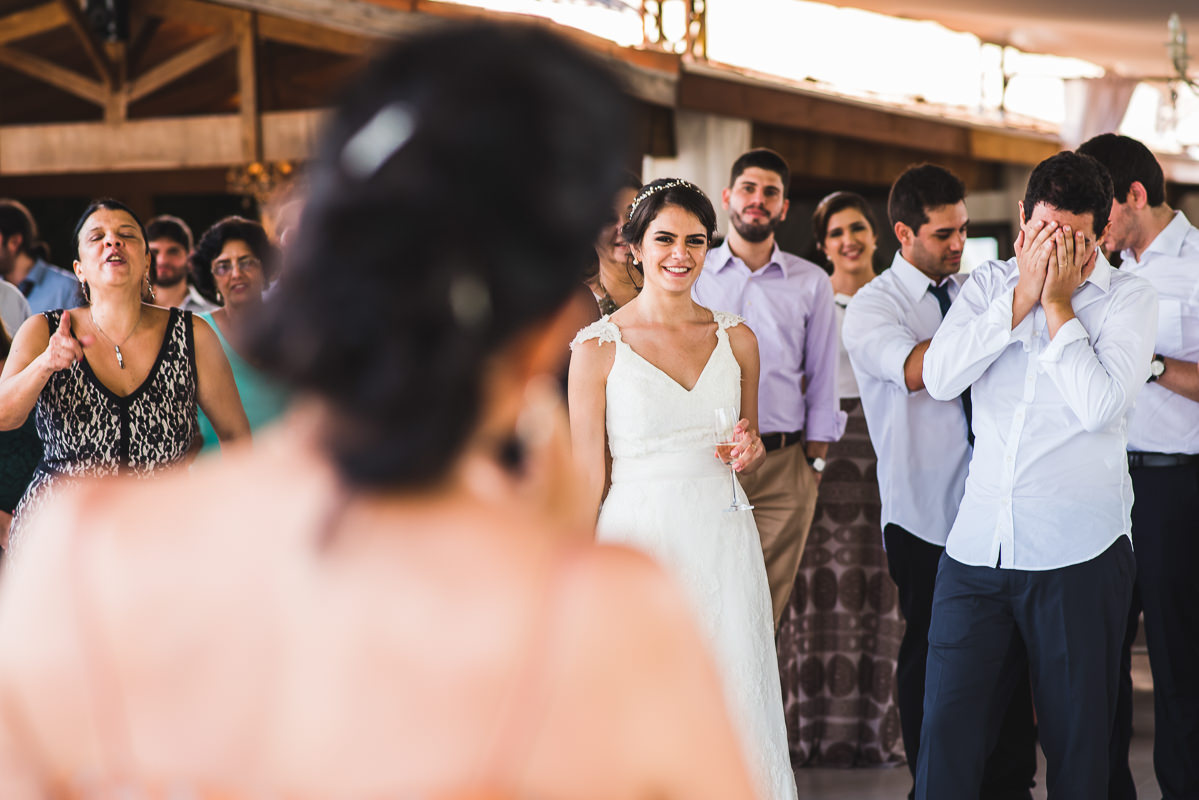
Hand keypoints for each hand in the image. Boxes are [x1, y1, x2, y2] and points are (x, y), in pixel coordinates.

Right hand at [37, 311, 87, 373]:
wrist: (46, 362)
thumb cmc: (62, 351)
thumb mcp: (70, 344)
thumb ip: (82, 341)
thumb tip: (93, 338)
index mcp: (59, 335)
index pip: (63, 327)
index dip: (65, 320)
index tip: (66, 313)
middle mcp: (55, 340)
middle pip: (74, 345)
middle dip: (78, 352)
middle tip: (78, 355)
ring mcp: (52, 349)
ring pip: (71, 355)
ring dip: (72, 359)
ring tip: (66, 358)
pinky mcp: (51, 359)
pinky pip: (66, 363)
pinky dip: (67, 364)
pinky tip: (61, 362)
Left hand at [728, 419, 763, 473]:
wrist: (754, 446)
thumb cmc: (740, 441)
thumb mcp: (733, 441)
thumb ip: (724, 446)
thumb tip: (716, 455)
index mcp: (744, 428)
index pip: (745, 422)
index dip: (741, 425)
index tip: (736, 430)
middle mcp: (752, 434)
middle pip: (748, 438)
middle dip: (741, 446)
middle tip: (733, 454)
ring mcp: (757, 443)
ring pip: (752, 450)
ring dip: (743, 459)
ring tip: (735, 466)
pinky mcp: (760, 451)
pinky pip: (754, 457)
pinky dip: (746, 463)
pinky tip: (740, 468)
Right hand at [1014, 201, 1055, 315]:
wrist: (1026, 292)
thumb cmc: (1027, 275)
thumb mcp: (1021, 259)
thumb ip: (1020, 245)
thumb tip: (1021, 232)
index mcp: (1025, 253)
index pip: (1029, 237)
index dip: (1035, 228)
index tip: (1042, 220)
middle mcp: (1027, 256)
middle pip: (1036, 240)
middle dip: (1046, 230)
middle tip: (1055, 222)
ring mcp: (1032, 263)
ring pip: (1040, 247)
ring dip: (1049, 237)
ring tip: (1057, 229)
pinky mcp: (1037, 271)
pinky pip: (1042, 258)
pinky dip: (1047, 250)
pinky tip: (1053, 243)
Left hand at [1041, 225, 1090, 308]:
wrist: (1057, 303)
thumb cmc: (1067, 289)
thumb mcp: (1081, 278)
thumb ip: (1089, 266)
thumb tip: (1096, 253)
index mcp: (1077, 269)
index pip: (1081, 252)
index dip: (1080, 242)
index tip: (1079, 231)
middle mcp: (1071, 270)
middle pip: (1071, 251)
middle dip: (1069, 238)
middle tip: (1067, 226)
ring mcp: (1062, 273)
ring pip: (1062, 256)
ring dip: (1060, 243)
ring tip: (1058, 232)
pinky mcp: (1052, 277)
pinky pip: (1052, 264)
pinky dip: (1051, 254)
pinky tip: (1048, 246)